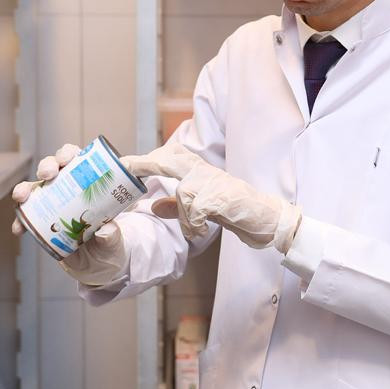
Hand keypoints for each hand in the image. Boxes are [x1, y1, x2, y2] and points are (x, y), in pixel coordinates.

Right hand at [11, 143, 129, 285]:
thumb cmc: (113, 242)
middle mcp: (70, 188)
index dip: (71, 154)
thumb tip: (105, 230)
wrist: (99, 265)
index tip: (69, 158)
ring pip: (36, 187)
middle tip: (47, 174)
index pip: (81, 159)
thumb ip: (113, 235)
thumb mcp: (118, 239)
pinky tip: (19, 228)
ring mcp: (54, 203)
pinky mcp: (43, 221)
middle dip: (48, 165)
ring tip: (22, 196)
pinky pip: (27, 217)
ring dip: (26, 188)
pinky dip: (20, 220)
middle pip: (56, 167)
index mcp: (92, 183)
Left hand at [129, 142, 302, 252]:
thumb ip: (178, 206)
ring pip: (185, 189)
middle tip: (127, 170)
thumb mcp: (201, 209)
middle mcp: (206, 172)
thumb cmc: (235, 212)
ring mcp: (216, 183)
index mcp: (200, 172)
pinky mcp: (224, 198)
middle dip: (148, 164)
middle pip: (172, 159)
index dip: (146, 159)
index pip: (170, 156)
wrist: (268, 219)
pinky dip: (195, 224)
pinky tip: (201, 232)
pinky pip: (198, 208)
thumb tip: (153, 204)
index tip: (122, 164)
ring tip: (193, 229)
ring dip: (184, 213)